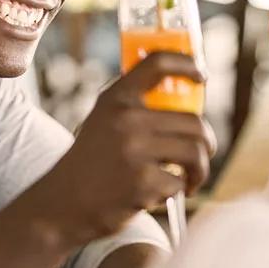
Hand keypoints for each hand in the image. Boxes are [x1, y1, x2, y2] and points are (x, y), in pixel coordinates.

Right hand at [34, 52, 215, 245]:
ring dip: (201, 169)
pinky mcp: (142, 183)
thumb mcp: (103, 121)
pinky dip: (176, 191)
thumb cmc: (91, 163)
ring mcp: (135, 150)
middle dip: (207, 143)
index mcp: (117, 98)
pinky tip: (159, 194)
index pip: (158, 63)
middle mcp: (126, 118)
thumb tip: (185, 95)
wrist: (62, 205)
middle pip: (194, 121)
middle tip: (202, 154)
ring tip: (190, 178)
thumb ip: (134, 107)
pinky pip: (180, 182)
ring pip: (196, 152)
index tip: (202, 76)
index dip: (188, 64)